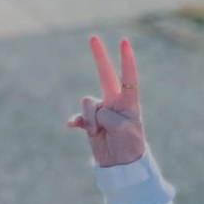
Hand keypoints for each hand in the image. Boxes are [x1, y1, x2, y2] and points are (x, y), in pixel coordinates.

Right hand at [66, 35, 146, 166]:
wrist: (121, 166)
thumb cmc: (129, 146)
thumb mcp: (123, 129)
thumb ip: (108, 114)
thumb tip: (93, 113)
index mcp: (129, 102)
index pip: (128, 77)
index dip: (126, 59)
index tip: (124, 41)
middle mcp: (114, 102)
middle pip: (104, 74)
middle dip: (99, 56)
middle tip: (92, 37)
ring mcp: (101, 111)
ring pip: (87, 102)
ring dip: (91, 118)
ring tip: (99, 132)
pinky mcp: (89, 122)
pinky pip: (79, 116)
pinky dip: (78, 121)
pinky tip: (73, 127)